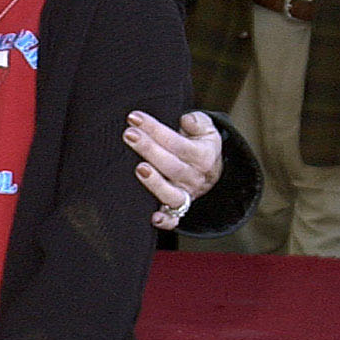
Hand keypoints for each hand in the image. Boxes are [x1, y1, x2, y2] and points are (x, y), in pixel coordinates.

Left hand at [126, 107, 218, 227]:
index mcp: (202, 156)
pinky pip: (173, 220)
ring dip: (154, 182)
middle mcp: (194, 178)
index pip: (177, 142)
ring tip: (139, 168)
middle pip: (171, 165)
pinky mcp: (177, 211)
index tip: (134, 118)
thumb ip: (199, 122)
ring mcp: (186, 195)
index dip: (155, 129)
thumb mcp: (207, 131)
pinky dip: (165, 221)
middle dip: (149, 149)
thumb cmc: (199, 146)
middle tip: (129, 134)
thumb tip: (187, 120)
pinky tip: (153, 217)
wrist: (210, 173)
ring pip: (171, 193)